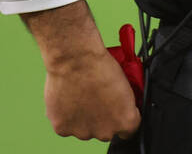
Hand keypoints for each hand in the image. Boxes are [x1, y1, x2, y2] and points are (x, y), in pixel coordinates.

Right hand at [21, 1, 141, 141]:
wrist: (76, 58)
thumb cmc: (100, 65)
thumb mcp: (124, 83)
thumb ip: (123, 103)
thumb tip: (119, 104)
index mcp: (126, 120)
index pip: (128, 129)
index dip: (121, 117)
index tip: (115, 108)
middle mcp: (106, 132)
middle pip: (105, 131)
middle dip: (101, 118)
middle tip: (95, 98)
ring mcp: (84, 132)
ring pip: (83, 128)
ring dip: (82, 117)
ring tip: (78, 94)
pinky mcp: (63, 128)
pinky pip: (64, 125)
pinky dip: (64, 114)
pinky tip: (66, 97)